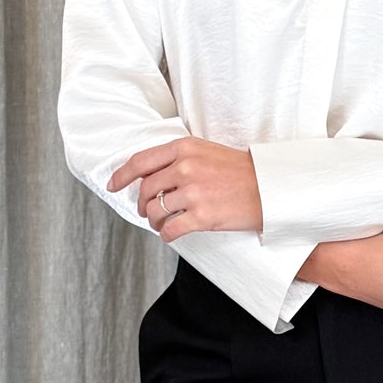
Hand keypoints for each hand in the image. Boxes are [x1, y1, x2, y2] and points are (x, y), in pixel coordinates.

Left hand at [108, 136, 262, 236]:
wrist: (269, 187)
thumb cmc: (241, 171)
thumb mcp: (206, 151)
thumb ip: (178, 159)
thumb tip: (151, 175)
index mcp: (184, 148)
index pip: (141, 161)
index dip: (121, 175)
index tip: (113, 185)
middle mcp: (185, 168)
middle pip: (145, 189)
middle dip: (141, 204)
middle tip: (146, 210)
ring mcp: (193, 192)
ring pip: (155, 211)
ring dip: (154, 221)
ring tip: (161, 223)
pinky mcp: (202, 216)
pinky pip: (170, 229)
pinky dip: (166, 235)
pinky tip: (170, 233)